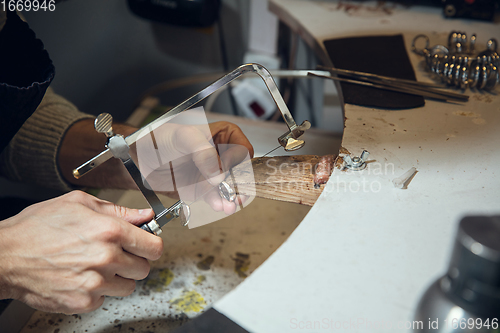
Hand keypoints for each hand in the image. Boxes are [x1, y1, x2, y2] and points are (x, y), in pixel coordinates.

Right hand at [0, 191, 162, 313]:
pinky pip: (105, 299)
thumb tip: (145, 215)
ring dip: (117, 278)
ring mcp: (95, 283)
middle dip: (133, 261)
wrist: (5, 256)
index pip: (154, 246)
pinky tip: (81, 277)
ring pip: (127, 286)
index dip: (152, 245)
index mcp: (110, 231)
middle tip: (116, 254)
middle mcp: (106, 258)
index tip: (146, 245)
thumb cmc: (37, 227)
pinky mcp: (83, 302)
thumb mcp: (79, 204)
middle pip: (144, 268)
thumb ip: (119, 211)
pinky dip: (97, 291)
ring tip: (95, 265)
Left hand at [136, 121, 253, 214]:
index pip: (242, 149)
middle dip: (240, 185)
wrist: (138, 160)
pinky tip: (218, 206)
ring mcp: (213, 173)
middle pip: (241, 171)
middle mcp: (220, 154)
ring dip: (231, 198)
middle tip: (236, 194)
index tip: (225, 168)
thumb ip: (203, 151)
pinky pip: (216, 198)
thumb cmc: (157, 139)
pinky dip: (218, 203)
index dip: (237, 160)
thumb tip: (218, 172)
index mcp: (222, 134)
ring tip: (228, 205)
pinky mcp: (203, 188)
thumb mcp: (182, 137)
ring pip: (231, 188)